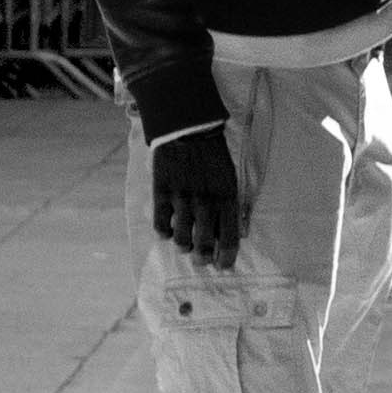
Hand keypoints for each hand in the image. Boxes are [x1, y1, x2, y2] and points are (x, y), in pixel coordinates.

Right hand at [143, 119, 243, 268]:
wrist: (188, 127)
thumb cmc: (214, 153)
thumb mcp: (230, 177)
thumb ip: (229, 205)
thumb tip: (228, 232)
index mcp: (226, 198)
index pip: (230, 239)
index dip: (226, 258)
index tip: (223, 266)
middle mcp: (205, 203)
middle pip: (204, 245)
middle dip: (203, 258)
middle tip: (201, 259)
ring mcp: (182, 199)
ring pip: (181, 240)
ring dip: (184, 246)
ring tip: (185, 244)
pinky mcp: (162, 193)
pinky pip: (161, 225)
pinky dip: (164, 232)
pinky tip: (167, 229)